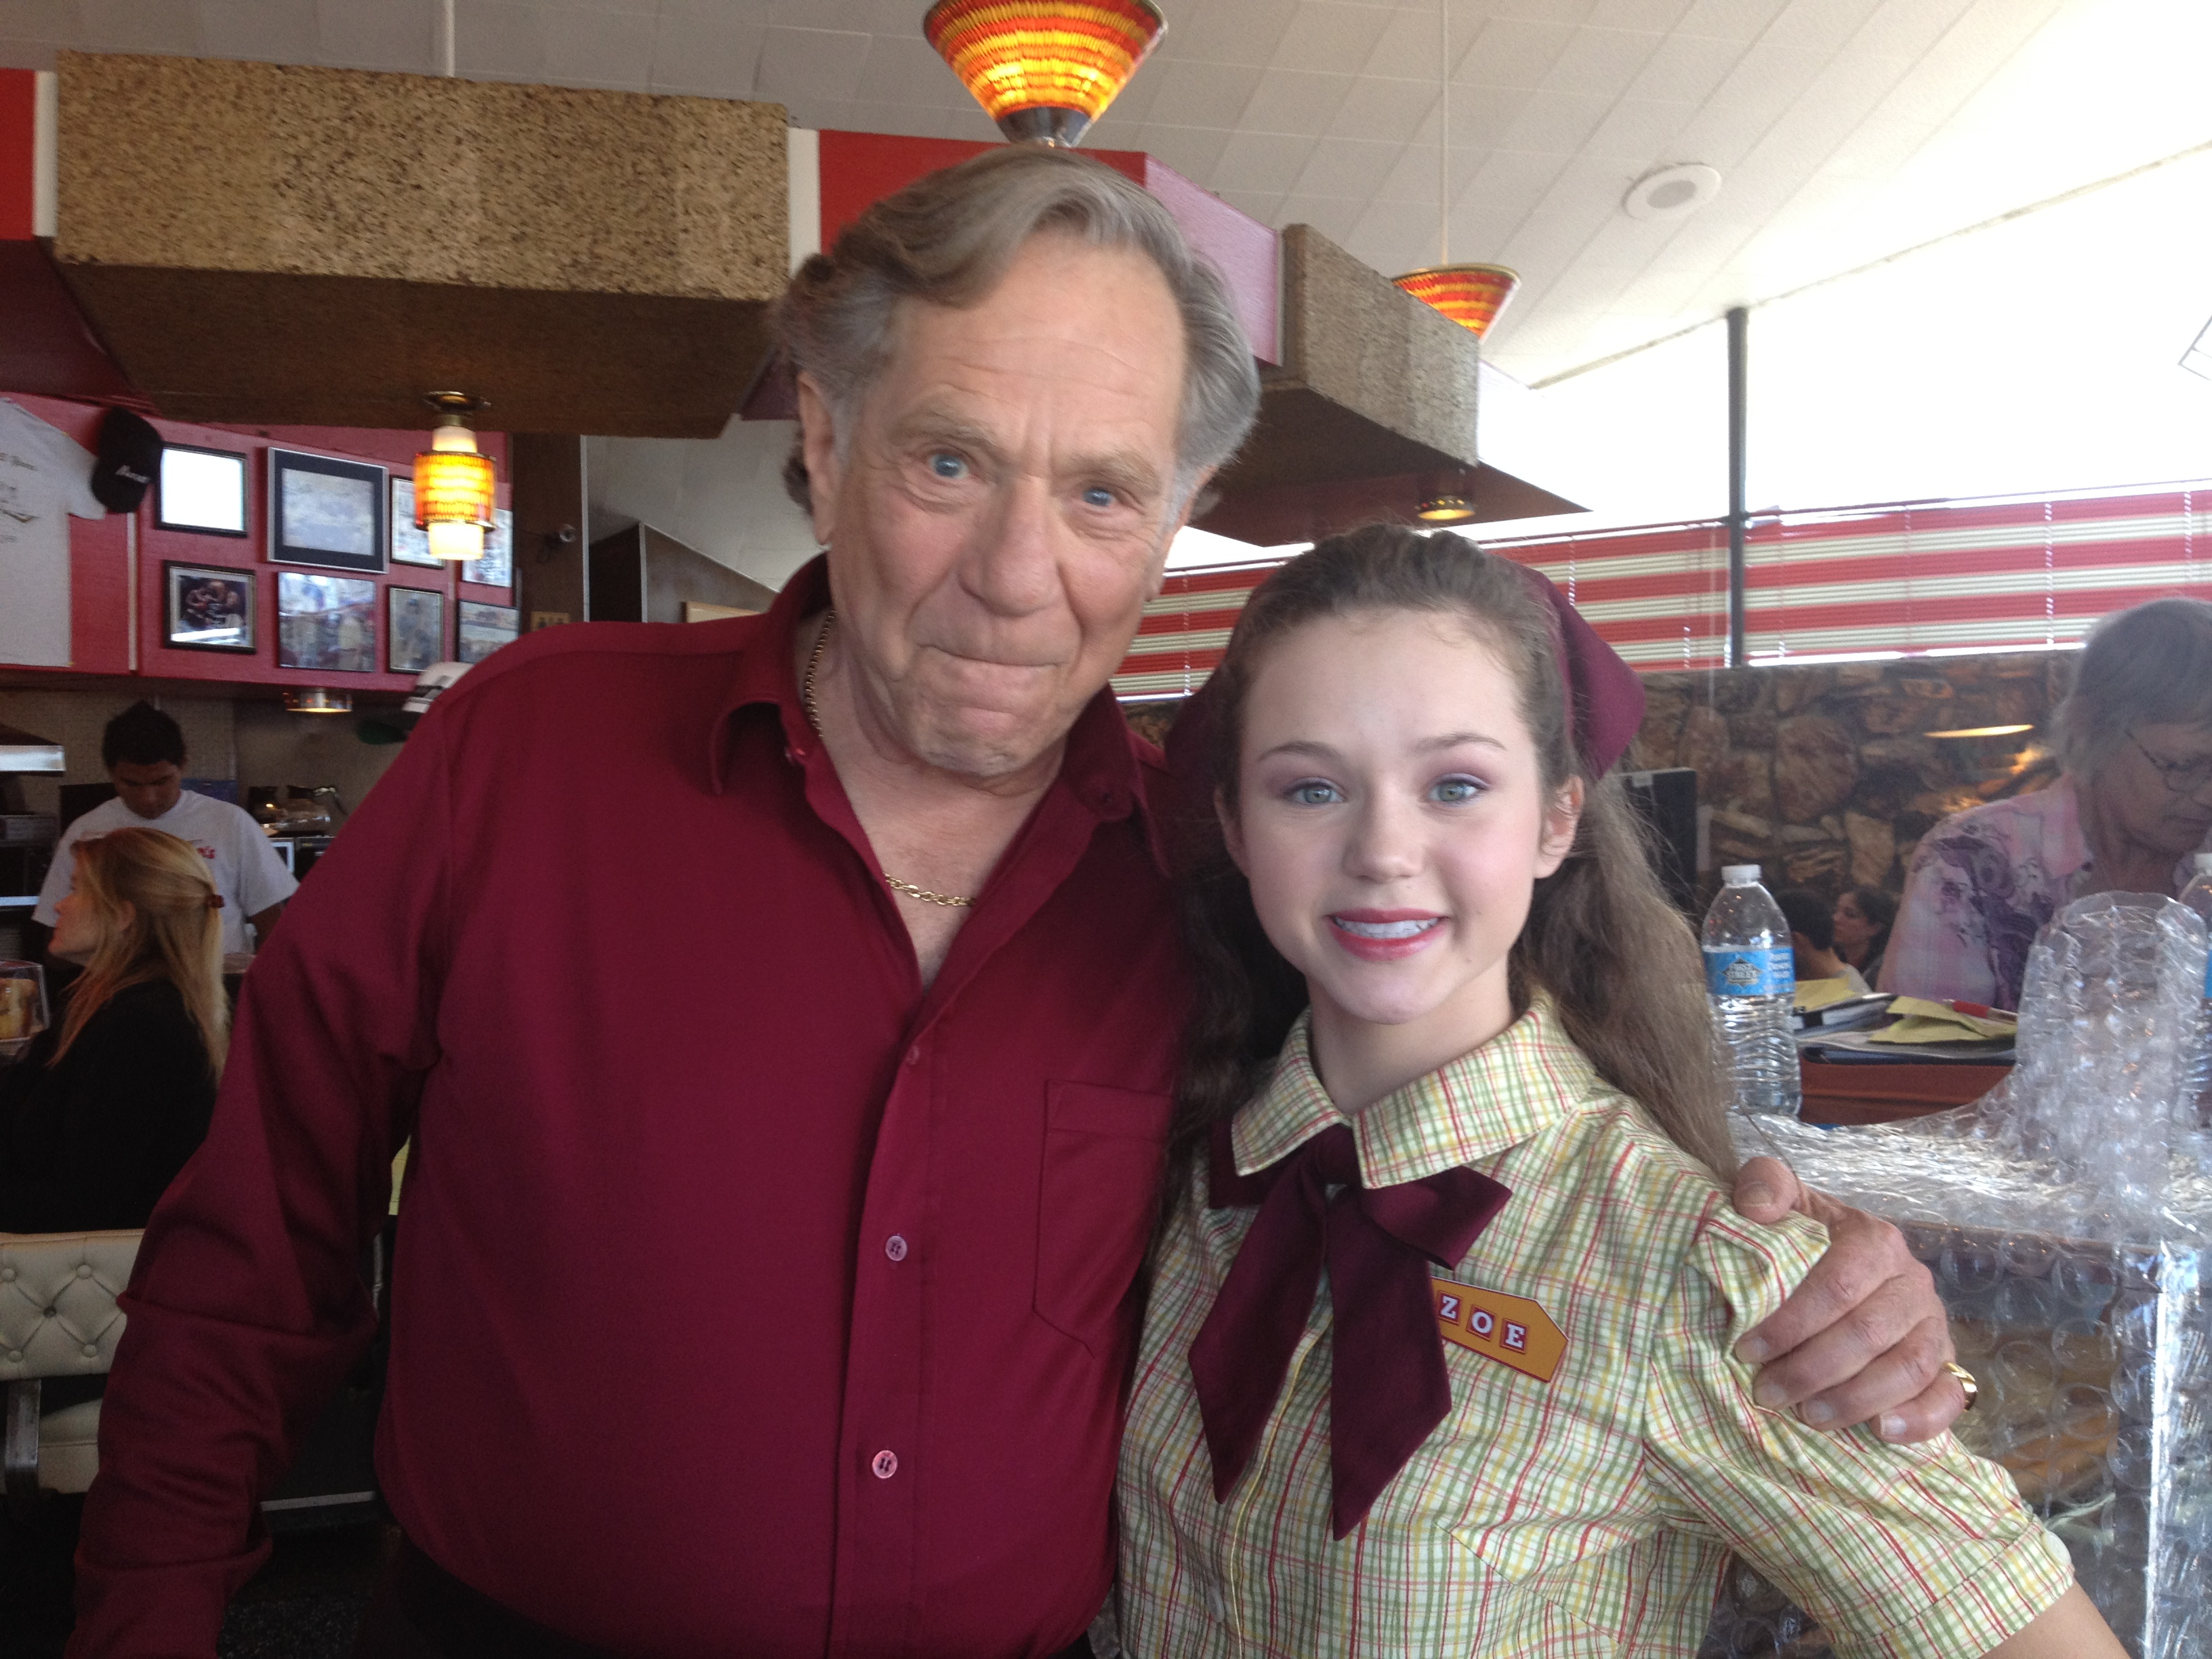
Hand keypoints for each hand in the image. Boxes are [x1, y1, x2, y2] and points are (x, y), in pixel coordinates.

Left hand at [1730, 1155, 1963, 1443]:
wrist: (1841, 1258)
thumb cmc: (1805, 1235)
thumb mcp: (1784, 1201)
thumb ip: (1765, 1184)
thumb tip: (1758, 1207)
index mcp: (1875, 1240)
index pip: (1838, 1285)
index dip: (1792, 1322)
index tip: (1746, 1350)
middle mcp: (1913, 1281)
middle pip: (1869, 1333)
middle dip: (1813, 1369)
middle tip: (1768, 1393)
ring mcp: (1934, 1324)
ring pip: (1909, 1368)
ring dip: (1856, 1399)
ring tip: (1808, 1417)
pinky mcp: (1947, 1360)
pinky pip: (1948, 1395)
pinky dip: (1921, 1419)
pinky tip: (1881, 1432)